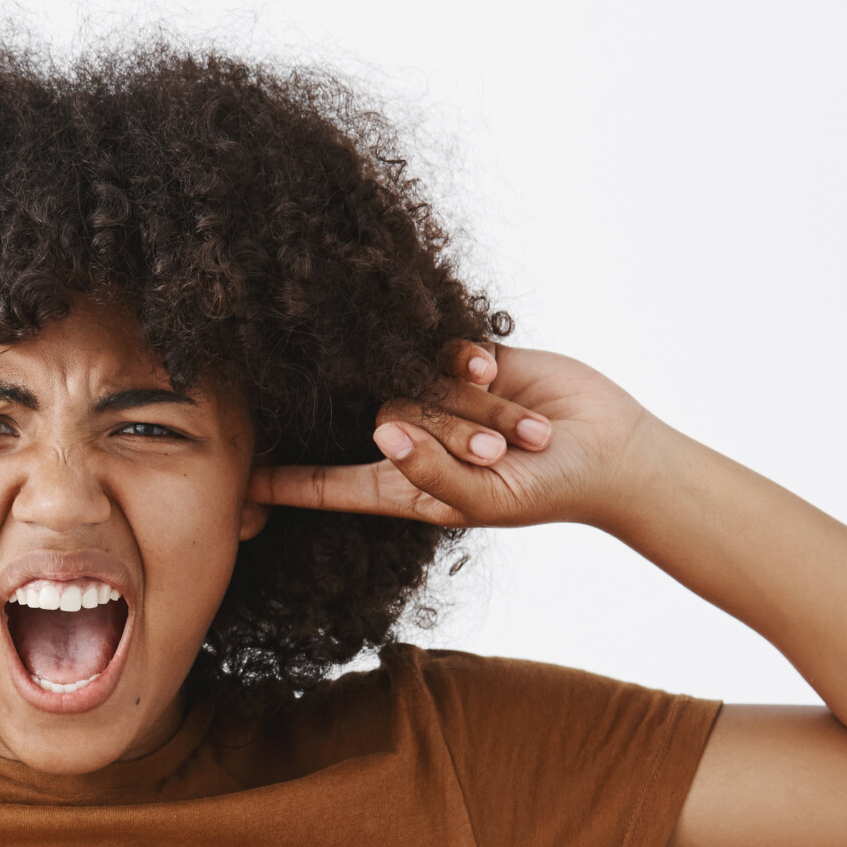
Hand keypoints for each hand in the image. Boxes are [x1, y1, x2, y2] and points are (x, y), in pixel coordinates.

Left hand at [249, 343, 659, 529]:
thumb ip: (433, 471)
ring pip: (413, 384)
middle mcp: (414, 441)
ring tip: (517, 430)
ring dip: (467, 408)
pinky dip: (467, 364)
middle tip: (494, 450)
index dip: (286, 483)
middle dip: (435, 432)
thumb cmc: (547, 491)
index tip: (237, 480)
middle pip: (379, 421)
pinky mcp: (467, 362)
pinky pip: (441, 350)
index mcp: (406, 487)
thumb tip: (381, 434)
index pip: (331, 486)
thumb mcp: (487, 496)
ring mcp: (439, 399)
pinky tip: (497, 373)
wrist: (610, 450)